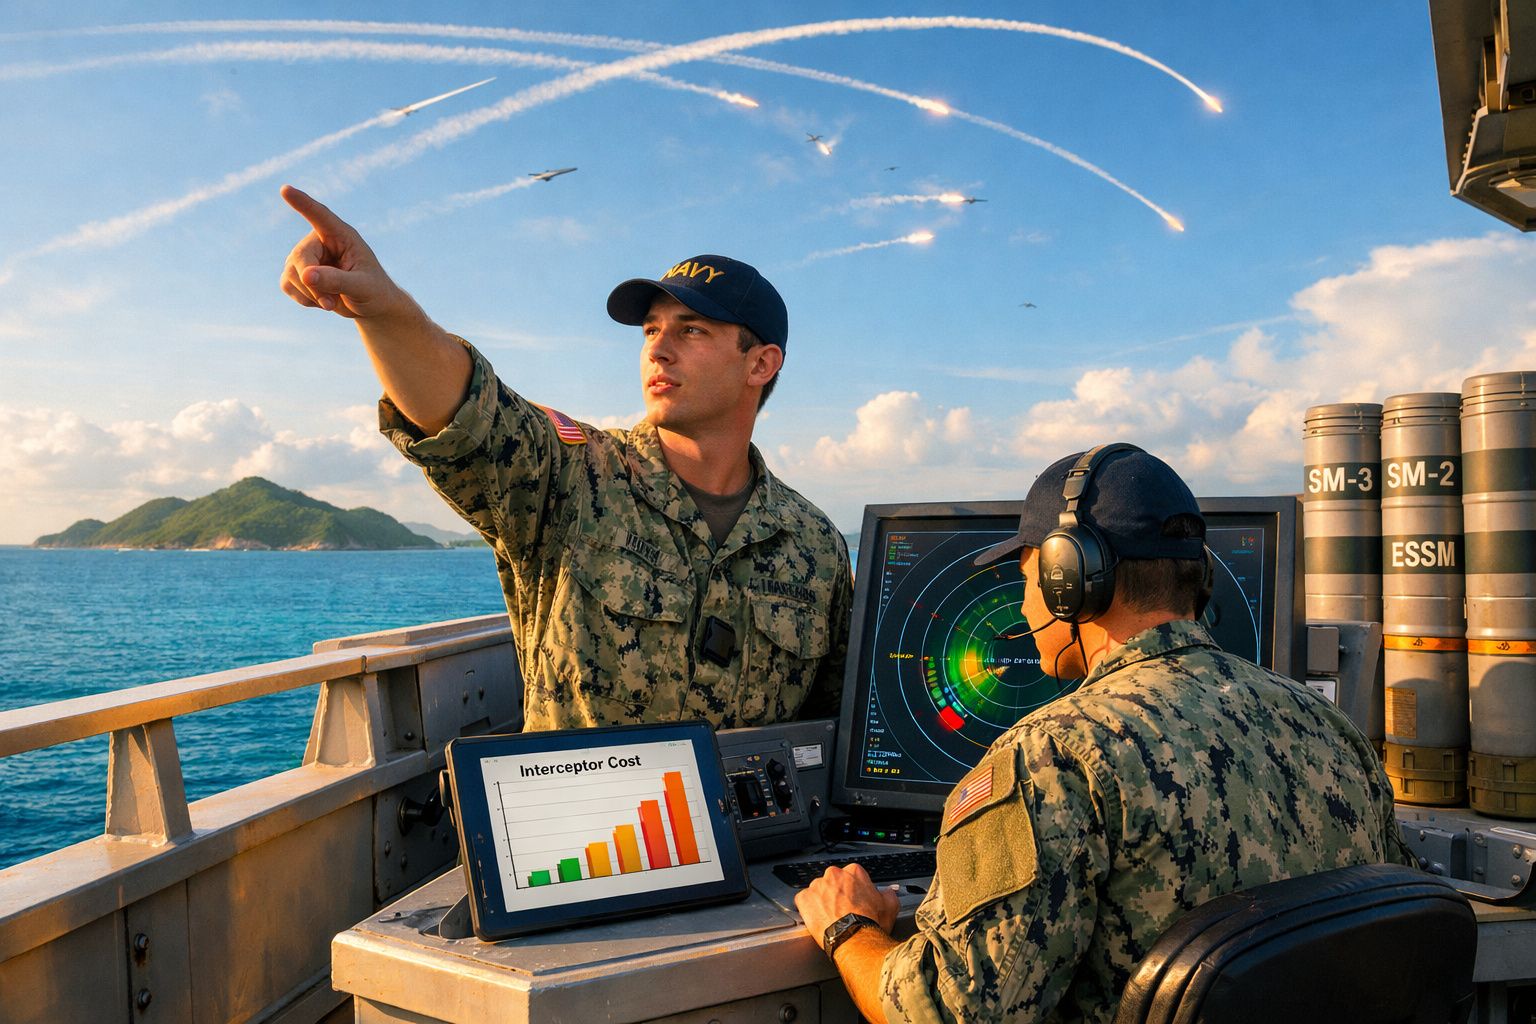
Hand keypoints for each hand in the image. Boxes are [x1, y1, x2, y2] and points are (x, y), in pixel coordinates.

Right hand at [278, 185, 411, 320]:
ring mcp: (306, 256)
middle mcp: (320, 240)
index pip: (319, 215)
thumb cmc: (374, 291)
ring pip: (291, 274)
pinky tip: (322, 301)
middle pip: (300, 257)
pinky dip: (304, 299)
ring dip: (310, 295)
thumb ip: (337, 280)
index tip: (285, 189)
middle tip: (330, 304)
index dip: (302, 202)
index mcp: (341, 235)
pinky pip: (287, 285)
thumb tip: (306, 276)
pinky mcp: (297, 272)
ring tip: (333, 302)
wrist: (371, 306)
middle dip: (312, 284)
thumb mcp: (362, 287)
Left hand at [794, 862, 900, 949]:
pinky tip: (818, 919)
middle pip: (834, 882)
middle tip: (843, 910)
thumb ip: (887, 894)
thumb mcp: (889, 906)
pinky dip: (808, 908)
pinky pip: (804, 900)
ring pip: (818, 891)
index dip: (854, 890)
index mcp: (854, 872)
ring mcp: (817, 886)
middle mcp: (834, 874)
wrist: (854, 939)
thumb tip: (887, 892)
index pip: (852, 876)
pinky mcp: (804, 898)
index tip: (854, 900)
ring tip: (830, 918)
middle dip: (837, 894)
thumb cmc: (870, 924)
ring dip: (822, 901)